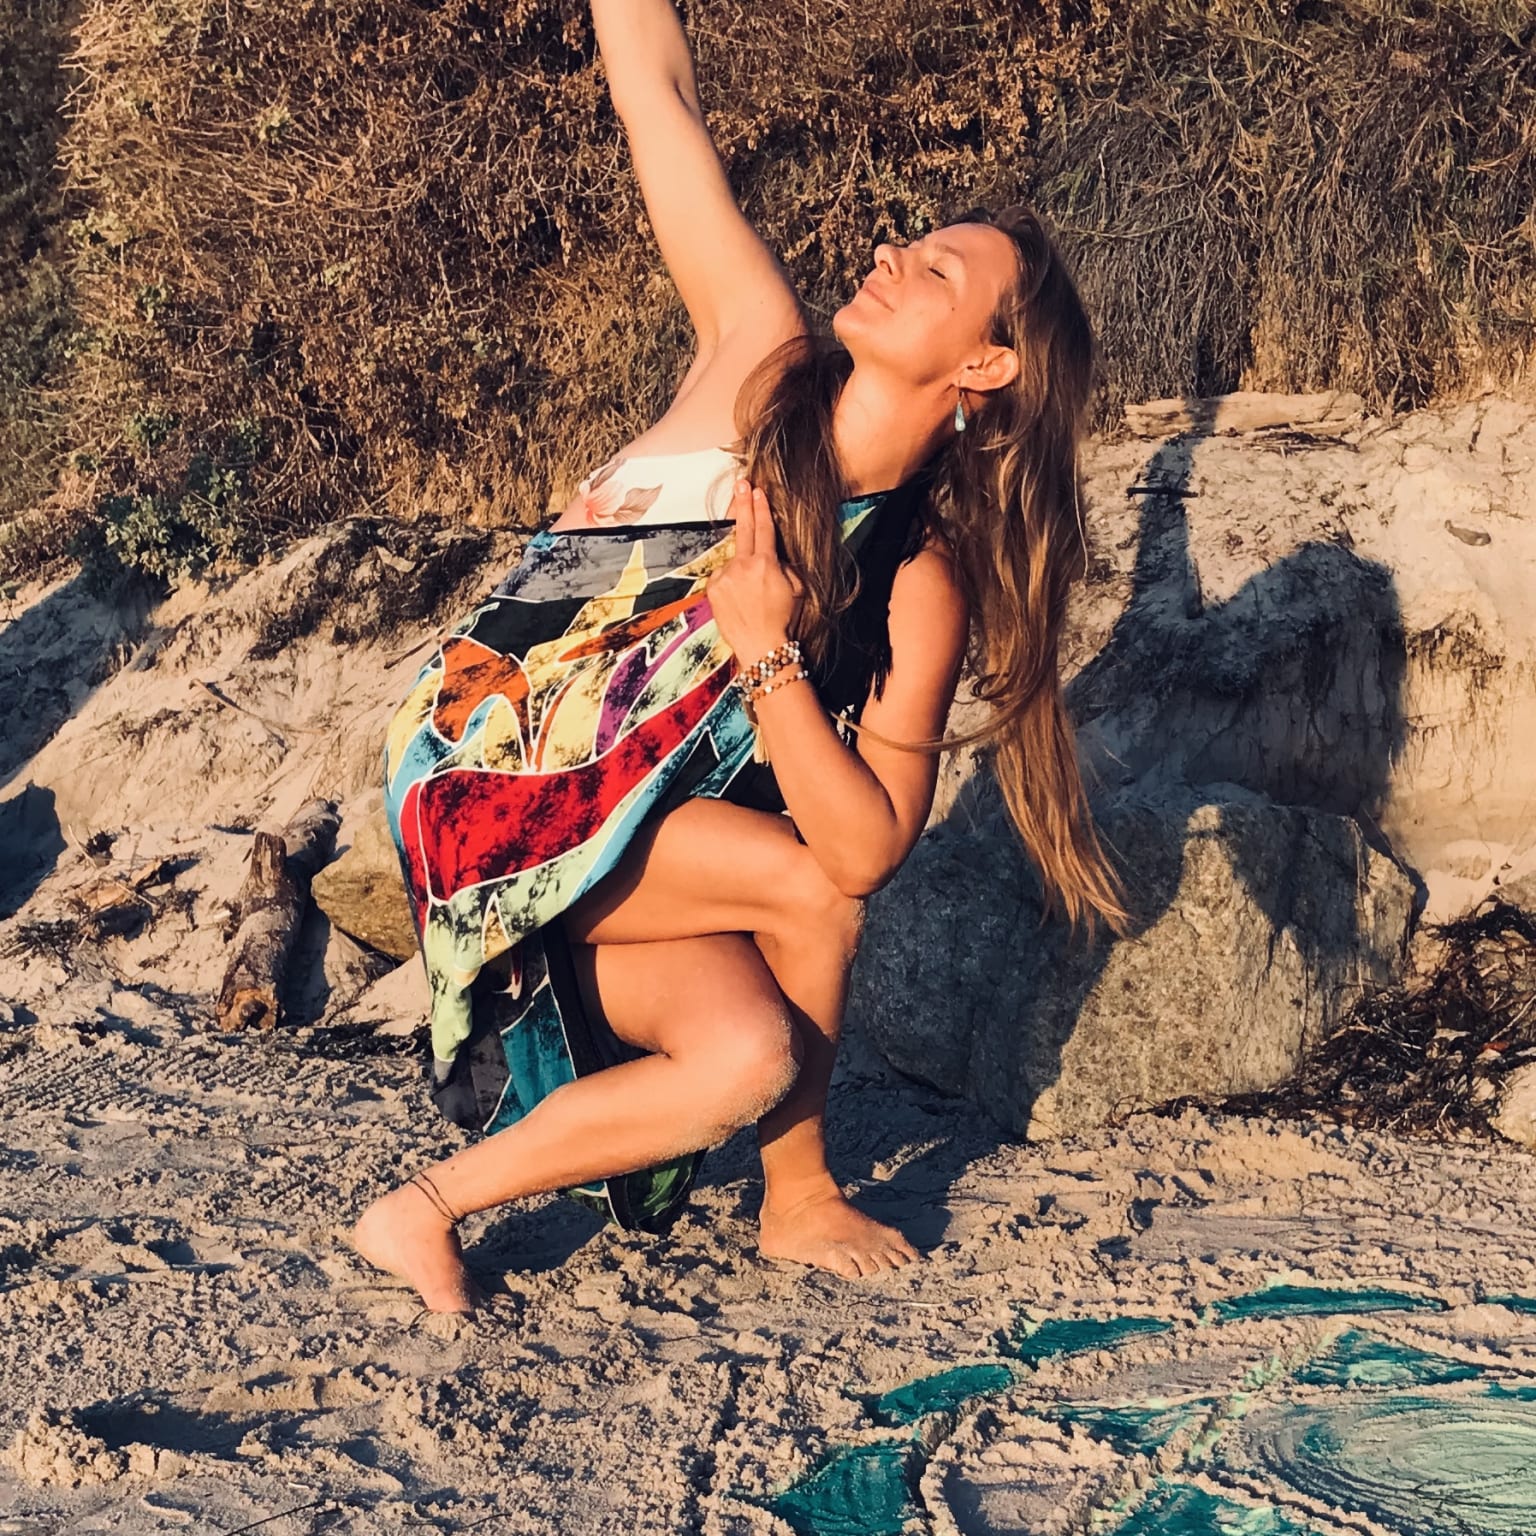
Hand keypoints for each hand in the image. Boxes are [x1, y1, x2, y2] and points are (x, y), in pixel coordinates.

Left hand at [706, 478, 804, 664]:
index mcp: (766, 563)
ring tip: (752, 595)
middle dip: (743, 505)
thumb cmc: (783, 620)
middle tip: (741, 483)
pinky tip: (739, 601)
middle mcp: (743, 566)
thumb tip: (773, 558)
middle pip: (743, 529)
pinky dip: (730, 584)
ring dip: (742, 571)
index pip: (764, 528)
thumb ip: (783, 567)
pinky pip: (723, 578)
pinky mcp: (713, 589)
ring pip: (734, 563)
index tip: (757, 491)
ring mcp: (725, 577)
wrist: (761, 647)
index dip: (761, 508)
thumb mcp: (796, 590)